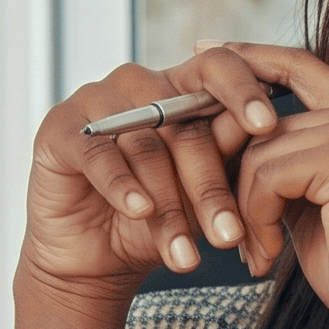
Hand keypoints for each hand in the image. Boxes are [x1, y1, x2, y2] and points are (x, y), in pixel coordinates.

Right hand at [18, 45, 283, 314]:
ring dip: (169, 206)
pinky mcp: (60, 130)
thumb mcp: (203, 195)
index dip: (245, 92)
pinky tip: (139, 210)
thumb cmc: (158, 220)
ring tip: (186, 256)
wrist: (96, 260)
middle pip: (185, 123)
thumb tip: (266, 132)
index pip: (220, 69)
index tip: (268, 126)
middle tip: (230, 236)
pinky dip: (123, 186)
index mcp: (184, 89)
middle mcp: (142, 86)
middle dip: (210, 187)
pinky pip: (98, 154)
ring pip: (146, 146)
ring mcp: (98, 102)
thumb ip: (228, 160)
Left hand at [214, 44, 328, 328]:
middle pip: (260, 119)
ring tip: (258, 252)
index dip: (249, 57)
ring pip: (258, 152)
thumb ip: (284, 166)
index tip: (203, 55)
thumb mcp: (312, 206)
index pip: (298, 64)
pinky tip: (270, 254)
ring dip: (242, 209)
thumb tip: (224, 138)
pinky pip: (265, 175)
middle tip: (229, 231)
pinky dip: (255, 219)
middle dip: (229, 173)